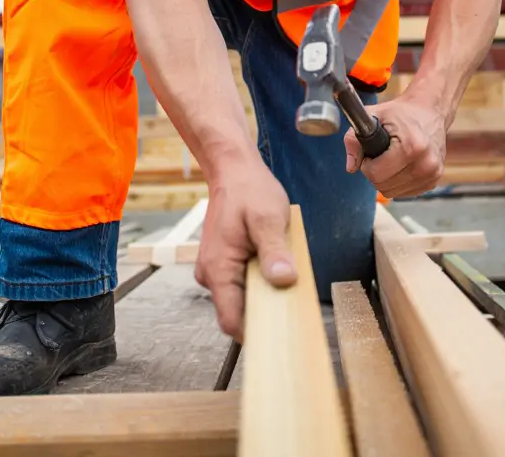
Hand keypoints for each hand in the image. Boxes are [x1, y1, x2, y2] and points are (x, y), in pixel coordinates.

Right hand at [195, 157, 296, 340]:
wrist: (233, 170)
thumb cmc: (248, 191)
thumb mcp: (268, 218)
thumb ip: (274, 250)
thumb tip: (283, 279)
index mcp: (218, 268)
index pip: (231, 321)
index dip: (256, 333)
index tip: (282, 334)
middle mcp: (211, 274)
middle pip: (238, 312)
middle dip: (266, 312)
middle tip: (293, 303)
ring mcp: (216, 269)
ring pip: (241, 298)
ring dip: (264, 294)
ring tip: (285, 276)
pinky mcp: (224, 264)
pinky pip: (241, 283)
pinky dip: (259, 281)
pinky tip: (276, 267)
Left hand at [344, 95, 446, 198]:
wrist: (430, 111)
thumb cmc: (400, 113)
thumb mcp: (372, 117)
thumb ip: (353, 139)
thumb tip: (351, 166)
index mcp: (412, 146)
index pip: (376, 174)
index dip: (366, 164)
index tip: (370, 152)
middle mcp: (426, 163)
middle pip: (383, 186)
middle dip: (375, 172)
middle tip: (380, 154)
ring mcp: (432, 174)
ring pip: (392, 193)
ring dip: (385, 179)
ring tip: (391, 158)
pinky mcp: (433, 181)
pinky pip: (403, 193)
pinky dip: (396, 182)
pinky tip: (401, 165)